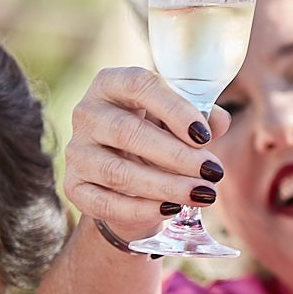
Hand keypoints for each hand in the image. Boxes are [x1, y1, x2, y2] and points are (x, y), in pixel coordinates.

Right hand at [62, 66, 229, 239]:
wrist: (129, 178)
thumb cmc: (160, 135)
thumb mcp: (181, 120)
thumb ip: (202, 117)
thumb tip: (218, 121)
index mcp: (112, 84)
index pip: (138, 85)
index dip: (174, 109)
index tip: (204, 135)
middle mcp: (87, 113)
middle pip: (127, 132)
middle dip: (176, 155)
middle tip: (213, 171)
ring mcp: (77, 151)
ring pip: (117, 172)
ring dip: (165, 186)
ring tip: (203, 194)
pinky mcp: (74, 186)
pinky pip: (105, 203)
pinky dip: (142, 209)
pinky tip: (172, 209)